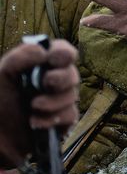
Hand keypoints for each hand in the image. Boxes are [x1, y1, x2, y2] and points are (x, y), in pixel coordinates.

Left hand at [0, 40, 79, 166]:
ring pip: (72, 96)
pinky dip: (51, 119)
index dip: (63, 53)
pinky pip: (69, 115)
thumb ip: (19, 58)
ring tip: (32, 107)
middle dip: (61, 78)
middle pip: (72, 73)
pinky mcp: (63, 120)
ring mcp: (60, 101)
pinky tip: (35, 122)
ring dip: (52, 102)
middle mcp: (54, 80)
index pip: (63, 51)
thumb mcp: (1, 75)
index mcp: (42, 66)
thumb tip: (44, 51)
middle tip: (47, 82)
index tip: (53, 60)